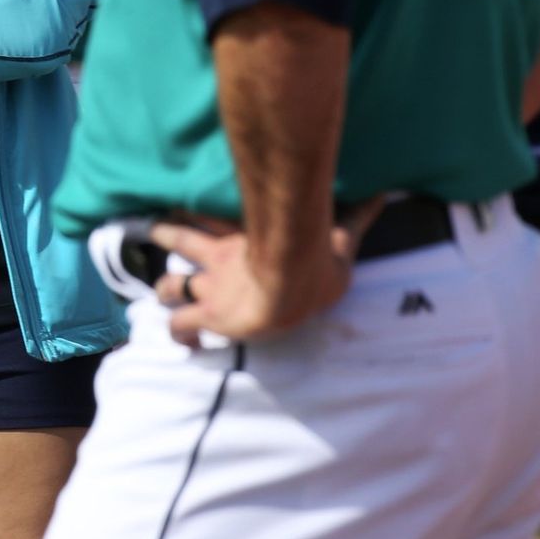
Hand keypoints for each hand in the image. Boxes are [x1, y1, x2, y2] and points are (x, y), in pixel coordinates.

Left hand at [149, 202, 382, 345]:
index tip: (184, 206)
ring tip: (164, 293)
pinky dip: (179, 335)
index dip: (195, 208)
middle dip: (164, 234)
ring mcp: (212, 286)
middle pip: (179, 237)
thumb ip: (357, 218)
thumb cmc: (314, 259)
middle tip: (155, 231)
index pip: (212, 213)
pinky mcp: (210, 316)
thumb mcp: (340, 237)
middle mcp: (220, 257)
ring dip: (165, 290)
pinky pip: (181, 328)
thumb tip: (383, 194)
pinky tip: (185, 344)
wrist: (292, 283)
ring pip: (170, 285)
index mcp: (244, 235)